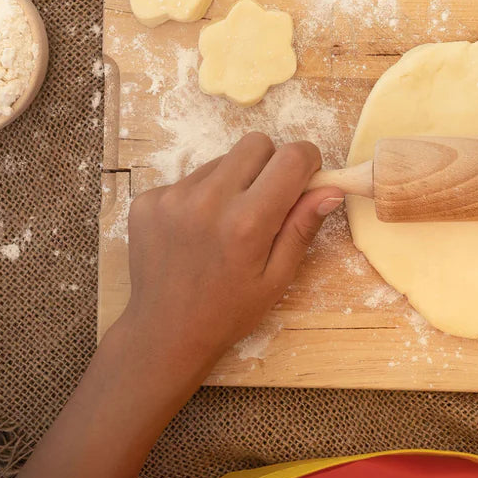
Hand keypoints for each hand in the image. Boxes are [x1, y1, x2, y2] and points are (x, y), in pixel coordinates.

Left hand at [121, 133, 343, 392]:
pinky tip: (195, 232)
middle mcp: (207, 201)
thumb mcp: (276, 278)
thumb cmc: (228, 311)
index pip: (291, 157)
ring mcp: (171, 197)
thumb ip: (302, 227)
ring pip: (221, 160)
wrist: (164, 333)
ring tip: (225, 224)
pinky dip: (200, 196)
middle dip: (270, 165)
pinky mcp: (147, 200)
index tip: (304, 180)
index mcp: (247, 222)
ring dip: (233, 181)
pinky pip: (188, 178)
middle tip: (265, 202)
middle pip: (256, 144)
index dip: (306, 162)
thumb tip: (330, 188)